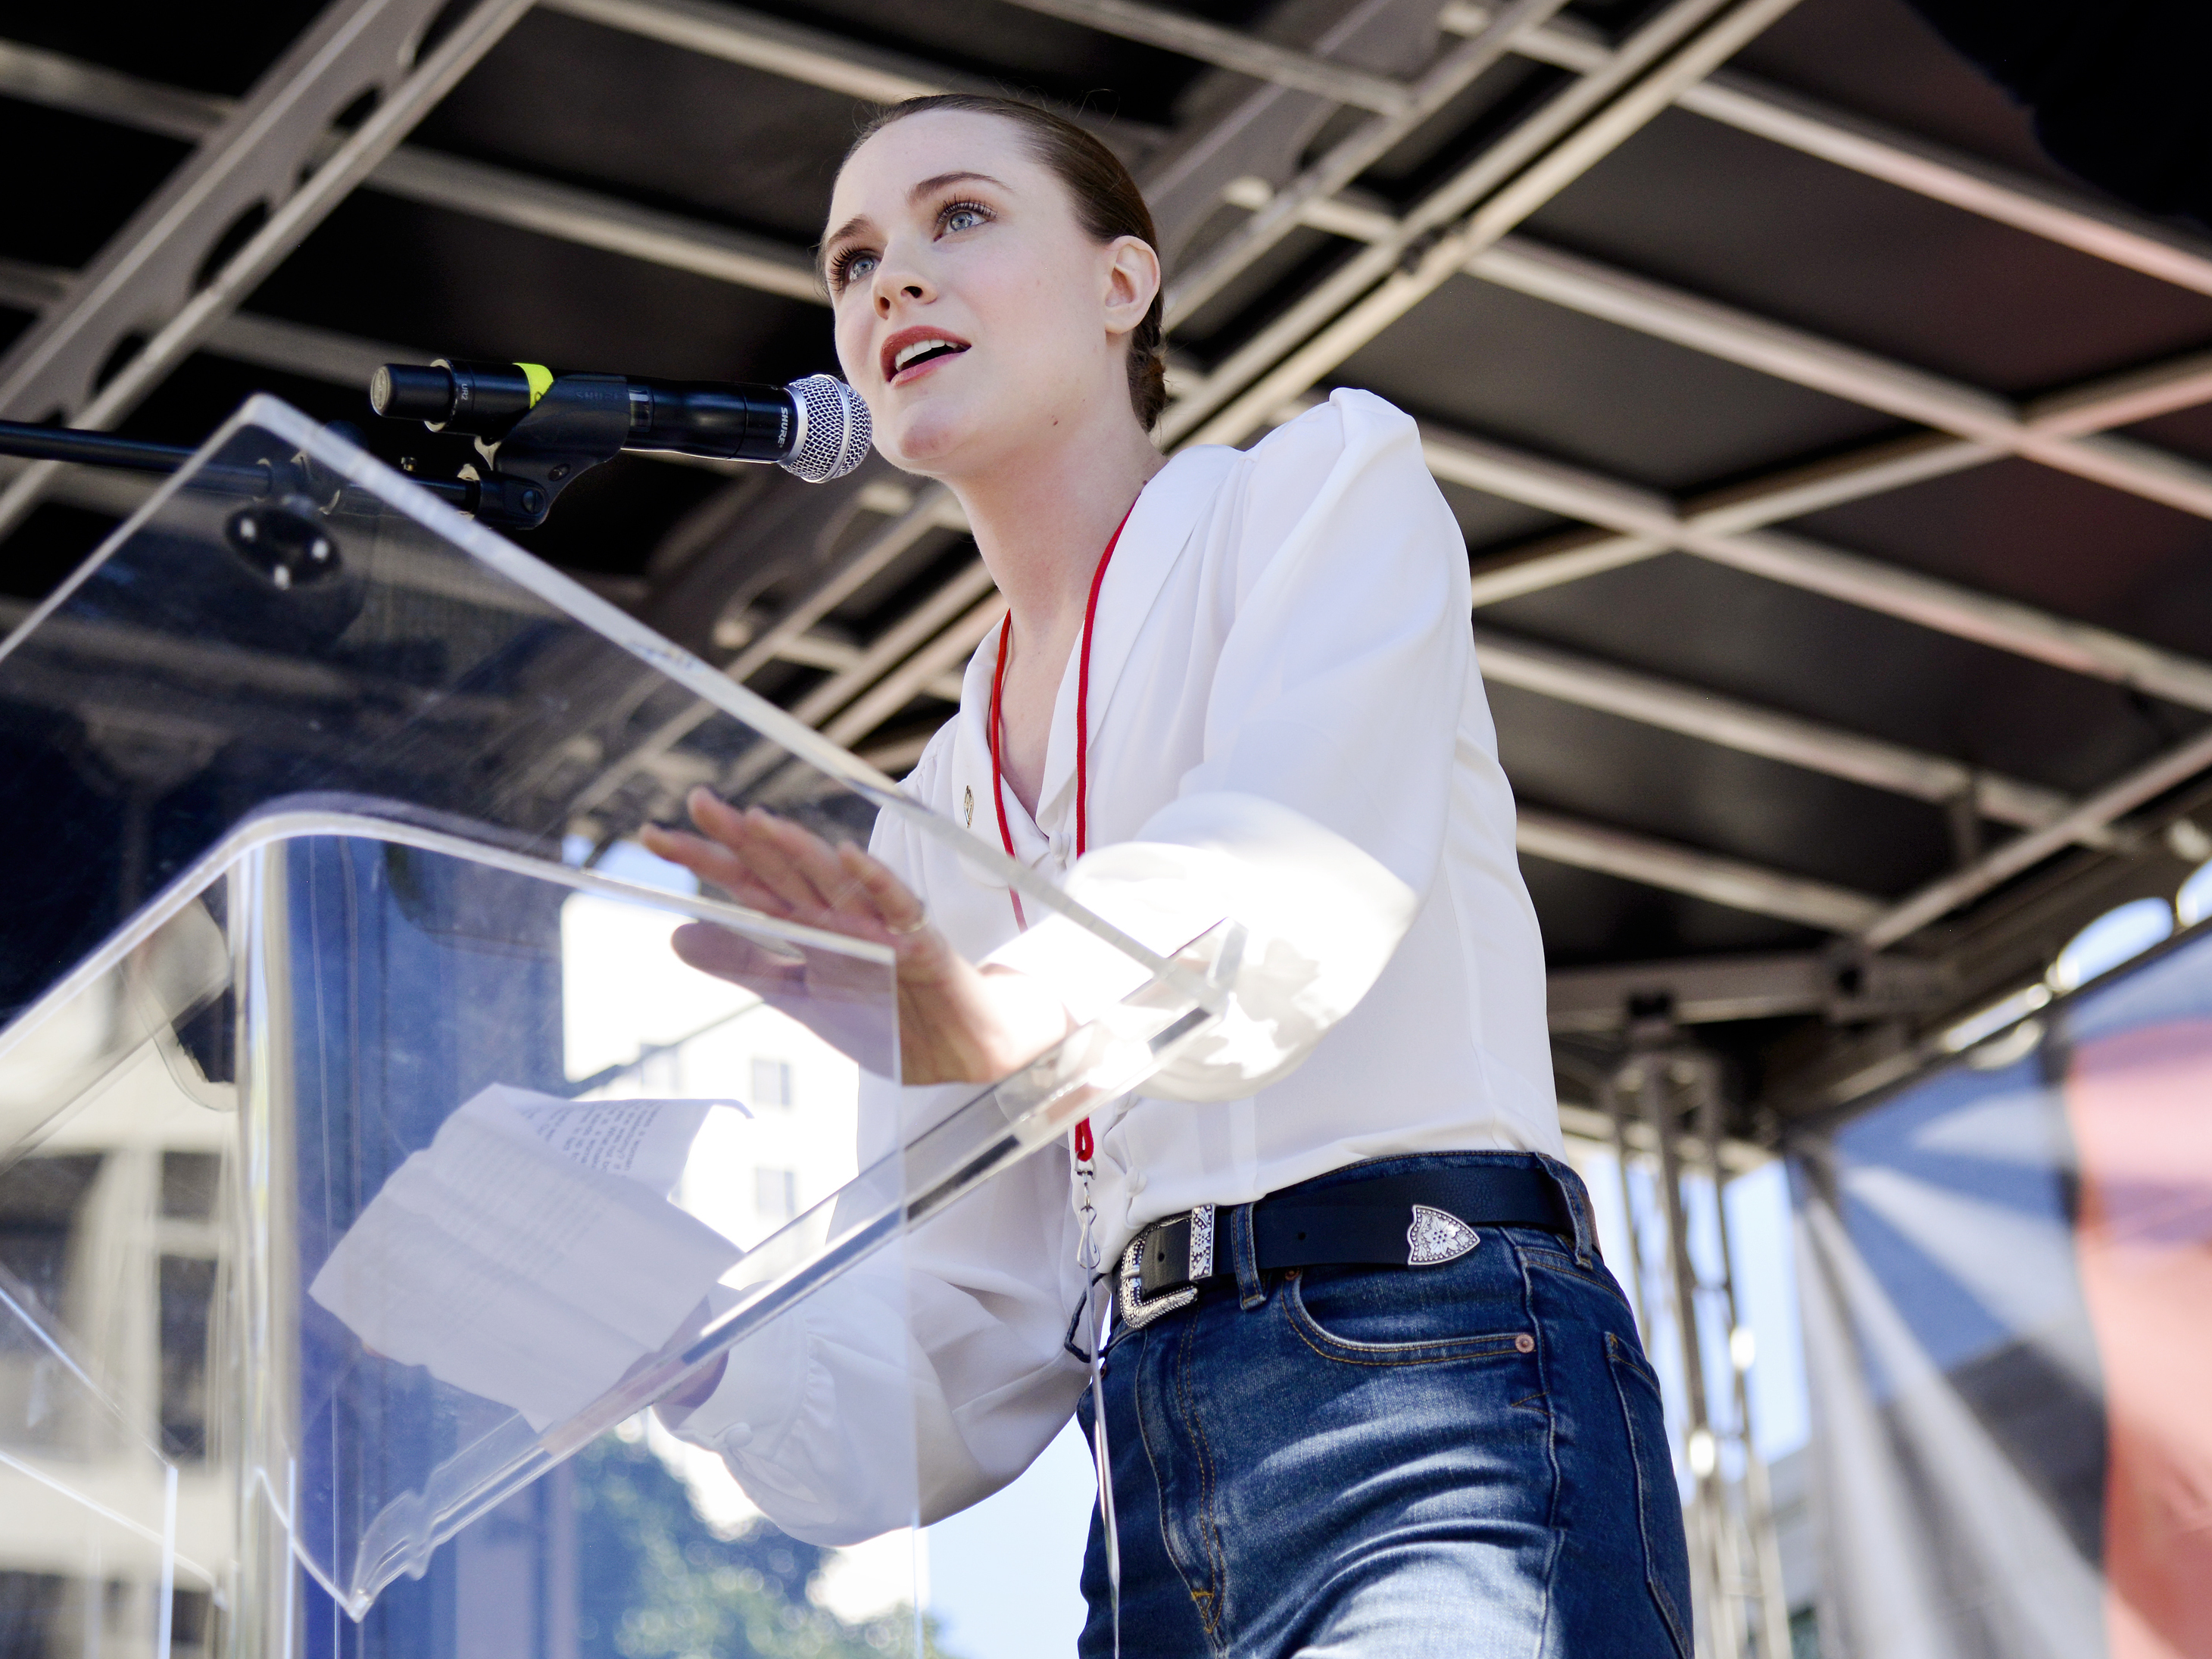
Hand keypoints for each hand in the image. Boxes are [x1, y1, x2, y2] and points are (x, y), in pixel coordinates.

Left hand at [641, 789, 1072, 1084]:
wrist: (958, 1052)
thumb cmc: (885, 1013)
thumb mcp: (801, 994)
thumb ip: (744, 963)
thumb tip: (675, 934)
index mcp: (808, 927)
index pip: (749, 885)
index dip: (706, 860)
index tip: (655, 834)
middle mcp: (839, 918)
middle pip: (783, 872)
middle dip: (741, 839)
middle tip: (698, 802)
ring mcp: (880, 928)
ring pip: (833, 882)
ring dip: (798, 851)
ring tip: (757, 822)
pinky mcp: (918, 945)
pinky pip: (896, 907)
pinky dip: (874, 881)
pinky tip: (847, 856)